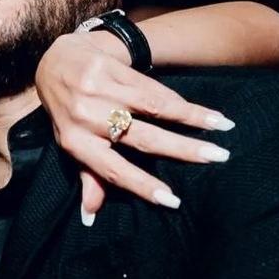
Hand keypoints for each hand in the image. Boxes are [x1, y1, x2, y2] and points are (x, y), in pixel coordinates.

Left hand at [35, 31, 233, 221]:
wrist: (56, 61)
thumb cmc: (68, 112)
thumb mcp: (72, 145)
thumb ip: (89, 176)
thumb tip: (91, 217)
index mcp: (77, 143)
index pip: (114, 170)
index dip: (143, 186)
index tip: (172, 200)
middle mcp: (88, 117)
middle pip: (143, 138)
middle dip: (183, 149)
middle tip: (217, 157)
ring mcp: (100, 91)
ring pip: (154, 108)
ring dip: (192, 118)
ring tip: (222, 127)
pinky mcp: (111, 68)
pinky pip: (152, 88)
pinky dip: (180, 101)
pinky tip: (204, 110)